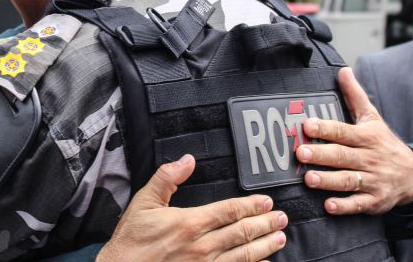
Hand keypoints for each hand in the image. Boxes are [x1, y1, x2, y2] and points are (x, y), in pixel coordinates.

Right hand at [97, 155, 287, 261]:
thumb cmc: (131, 240)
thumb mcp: (143, 202)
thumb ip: (167, 179)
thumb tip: (188, 160)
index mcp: (189, 223)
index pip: (229, 211)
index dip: (251, 206)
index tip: (266, 201)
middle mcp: (201, 247)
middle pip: (242, 233)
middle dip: (265, 224)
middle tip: (281, 218)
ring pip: (243, 256)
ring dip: (264, 246)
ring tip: (280, 238)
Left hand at [295, 67, 412, 214]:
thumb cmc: (383, 143)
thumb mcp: (372, 118)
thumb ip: (355, 96)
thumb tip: (343, 70)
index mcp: (366, 137)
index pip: (343, 131)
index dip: (326, 129)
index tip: (308, 126)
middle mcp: (369, 158)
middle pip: (343, 156)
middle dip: (322, 155)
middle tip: (301, 154)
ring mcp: (372, 180)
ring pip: (349, 180)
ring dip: (329, 180)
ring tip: (309, 179)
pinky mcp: (374, 200)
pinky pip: (359, 204)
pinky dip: (345, 206)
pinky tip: (329, 205)